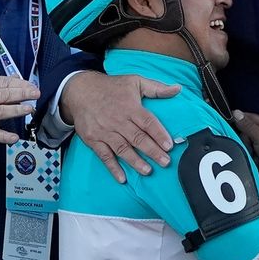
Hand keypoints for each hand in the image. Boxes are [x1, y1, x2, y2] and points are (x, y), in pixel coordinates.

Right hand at [62, 71, 179, 182]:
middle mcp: (118, 120)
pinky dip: (113, 167)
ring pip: (122, 149)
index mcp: (130, 107)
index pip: (147, 122)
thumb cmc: (112, 87)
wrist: (81, 91)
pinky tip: (122, 178)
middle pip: (137, 138)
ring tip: (148, 171)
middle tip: (165, 162)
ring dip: (135, 161)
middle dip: (152, 151)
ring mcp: (105, 131)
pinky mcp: (93, 139)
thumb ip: (157, 88)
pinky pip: (104, 155)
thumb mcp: (135, 81)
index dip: (159, 134)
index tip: (169, 145)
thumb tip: (178, 89)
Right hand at [233, 110, 258, 168]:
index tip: (230, 120)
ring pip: (249, 142)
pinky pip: (252, 151)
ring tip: (254, 153)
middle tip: (249, 143)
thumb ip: (247, 125)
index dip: (241, 118)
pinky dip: (252, 155)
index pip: (251, 117)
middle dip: (246, 138)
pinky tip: (255, 158)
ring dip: (249, 148)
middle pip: (248, 131)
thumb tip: (236, 113)